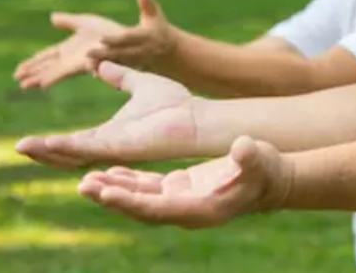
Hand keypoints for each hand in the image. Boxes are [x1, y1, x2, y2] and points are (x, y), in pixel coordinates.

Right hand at [14, 13, 125, 89]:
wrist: (129, 38)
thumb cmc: (110, 31)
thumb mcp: (86, 22)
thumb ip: (69, 21)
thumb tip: (52, 17)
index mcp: (70, 48)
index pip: (47, 57)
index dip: (33, 63)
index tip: (18, 71)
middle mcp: (73, 58)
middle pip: (49, 67)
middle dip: (33, 74)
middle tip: (17, 81)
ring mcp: (80, 62)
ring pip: (56, 72)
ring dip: (42, 78)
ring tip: (27, 86)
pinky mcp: (90, 62)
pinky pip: (70, 70)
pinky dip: (59, 76)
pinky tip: (46, 84)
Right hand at [15, 61, 199, 168]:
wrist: (197, 114)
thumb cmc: (175, 103)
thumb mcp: (139, 84)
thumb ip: (119, 76)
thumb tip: (100, 62)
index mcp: (111, 133)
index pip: (75, 142)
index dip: (52, 142)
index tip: (27, 140)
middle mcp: (109, 146)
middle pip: (68, 154)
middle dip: (43, 153)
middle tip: (18, 147)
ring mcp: (115, 149)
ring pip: (74, 156)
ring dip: (49, 153)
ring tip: (25, 147)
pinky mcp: (122, 147)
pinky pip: (90, 149)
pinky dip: (68, 147)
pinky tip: (49, 142)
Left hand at [77, 136, 289, 228]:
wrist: (271, 181)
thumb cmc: (267, 171)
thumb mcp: (261, 160)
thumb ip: (251, 155)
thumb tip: (243, 146)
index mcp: (203, 208)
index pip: (159, 209)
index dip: (132, 202)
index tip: (107, 193)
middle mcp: (186, 210)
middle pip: (141, 208)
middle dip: (112, 198)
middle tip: (84, 185)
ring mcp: (181, 200)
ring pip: (139, 199)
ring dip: (113, 190)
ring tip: (86, 181)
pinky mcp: (180, 189)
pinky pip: (147, 189)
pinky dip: (128, 181)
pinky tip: (109, 172)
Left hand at [87, 0, 178, 68]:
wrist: (169, 53)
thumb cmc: (158, 28)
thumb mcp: (154, 14)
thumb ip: (147, 1)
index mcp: (144, 37)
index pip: (128, 38)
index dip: (116, 39)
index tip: (101, 38)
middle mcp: (139, 51)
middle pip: (120, 54)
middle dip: (104, 54)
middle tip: (87, 52)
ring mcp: (135, 63)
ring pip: (117, 65)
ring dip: (102, 65)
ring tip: (86, 63)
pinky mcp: (130, 70)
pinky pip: (117, 72)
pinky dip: (106, 72)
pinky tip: (92, 70)